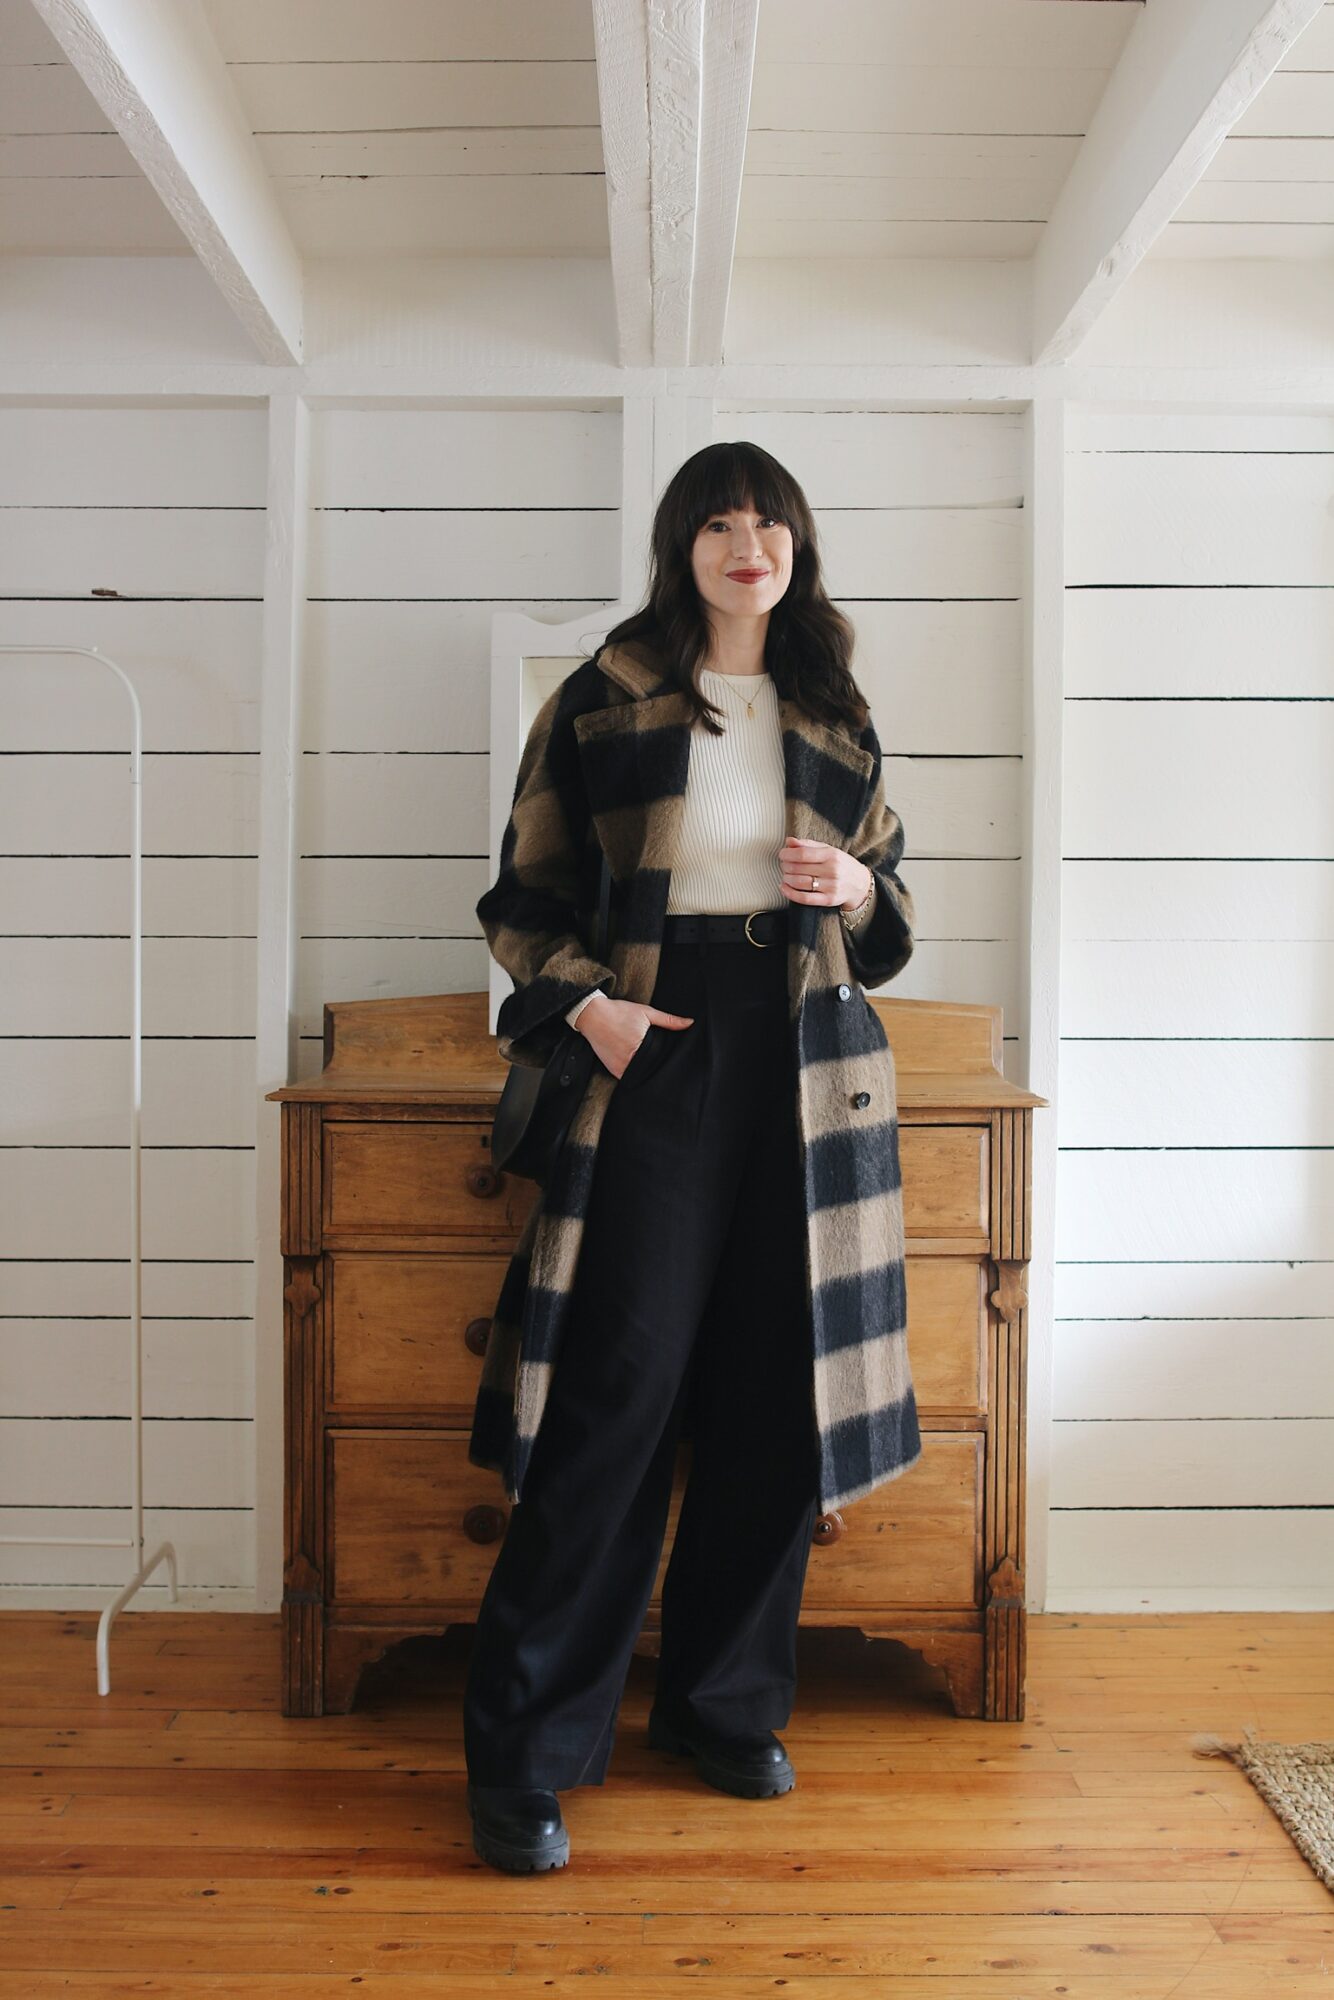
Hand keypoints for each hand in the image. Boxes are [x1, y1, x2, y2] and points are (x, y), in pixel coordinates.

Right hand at [575, 994, 694, 1077]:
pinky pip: (628, 1077)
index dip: (668, 1060)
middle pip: (652, 1069)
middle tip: (665, 1064)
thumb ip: (668, 1020)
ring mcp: (620, 1067)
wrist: (592, 1015)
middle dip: (658, 1066)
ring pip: (641, 1075)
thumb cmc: (620, 1012)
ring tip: (652, 1064)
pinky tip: (638, 1066)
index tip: (673, 1060)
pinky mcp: (613, 1070)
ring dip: (647, 1071)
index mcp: (641, 1045)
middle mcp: (630, 1059)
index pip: (661, 1059)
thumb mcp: (646, 1012)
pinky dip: (634, 1073)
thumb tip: (690, 1023)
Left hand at [779, 838, 872, 911]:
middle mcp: (832, 870)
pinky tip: (784, 888)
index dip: (787, 854)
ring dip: (786, 878)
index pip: (802, 854)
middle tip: (784, 865)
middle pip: (798, 868)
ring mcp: (831, 886)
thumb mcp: (828, 850)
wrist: (860, 883)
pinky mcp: (829, 900)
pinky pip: (805, 898)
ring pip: (799, 883)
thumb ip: (808, 845)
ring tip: (786, 875)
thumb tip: (789, 841)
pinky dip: (790, 893)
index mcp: (831, 855)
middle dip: (785, 866)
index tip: (782, 854)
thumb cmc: (840, 864)